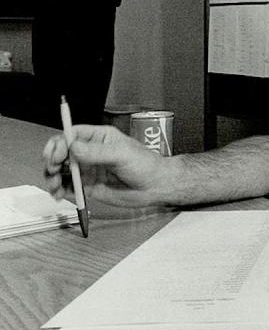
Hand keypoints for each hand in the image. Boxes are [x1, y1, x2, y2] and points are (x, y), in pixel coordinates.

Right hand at [42, 124, 168, 207]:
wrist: (155, 187)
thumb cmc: (145, 165)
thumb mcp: (121, 154)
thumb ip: (97, 152)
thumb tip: (72, 148)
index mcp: (98, 138)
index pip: (71, 135)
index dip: (59, 144)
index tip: (58, 156)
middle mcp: (89, 152)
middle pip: (61, 153)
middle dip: (51, 161)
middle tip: (53, 170)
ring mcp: (88, 170)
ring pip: (60, 171)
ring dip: (52, 177)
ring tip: (54, 186)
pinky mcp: (88, 187)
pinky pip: (67, 187)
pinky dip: (59, 190)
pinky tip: (59, 194)